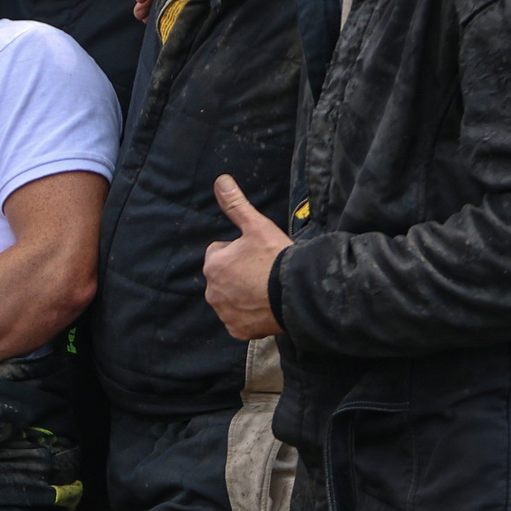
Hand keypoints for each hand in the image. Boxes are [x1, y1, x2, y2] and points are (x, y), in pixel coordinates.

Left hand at [205, 173, 288, 339]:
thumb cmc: (276, 258)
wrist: (298, 293)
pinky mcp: (237, 330)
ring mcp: (224, 313)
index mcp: (214, 264)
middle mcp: (212, 291)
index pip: (220, 253)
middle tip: (263, 272)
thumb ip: (235, 204)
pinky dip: (249, 315)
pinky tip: (265, 306)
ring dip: (243, 294)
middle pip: (224, 277)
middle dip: (239, 274)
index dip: (239, 251)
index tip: (257, 255)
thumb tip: (220, 180)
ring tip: (265, 288)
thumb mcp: (256, 226)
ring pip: (231, 298)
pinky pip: (239, 320)